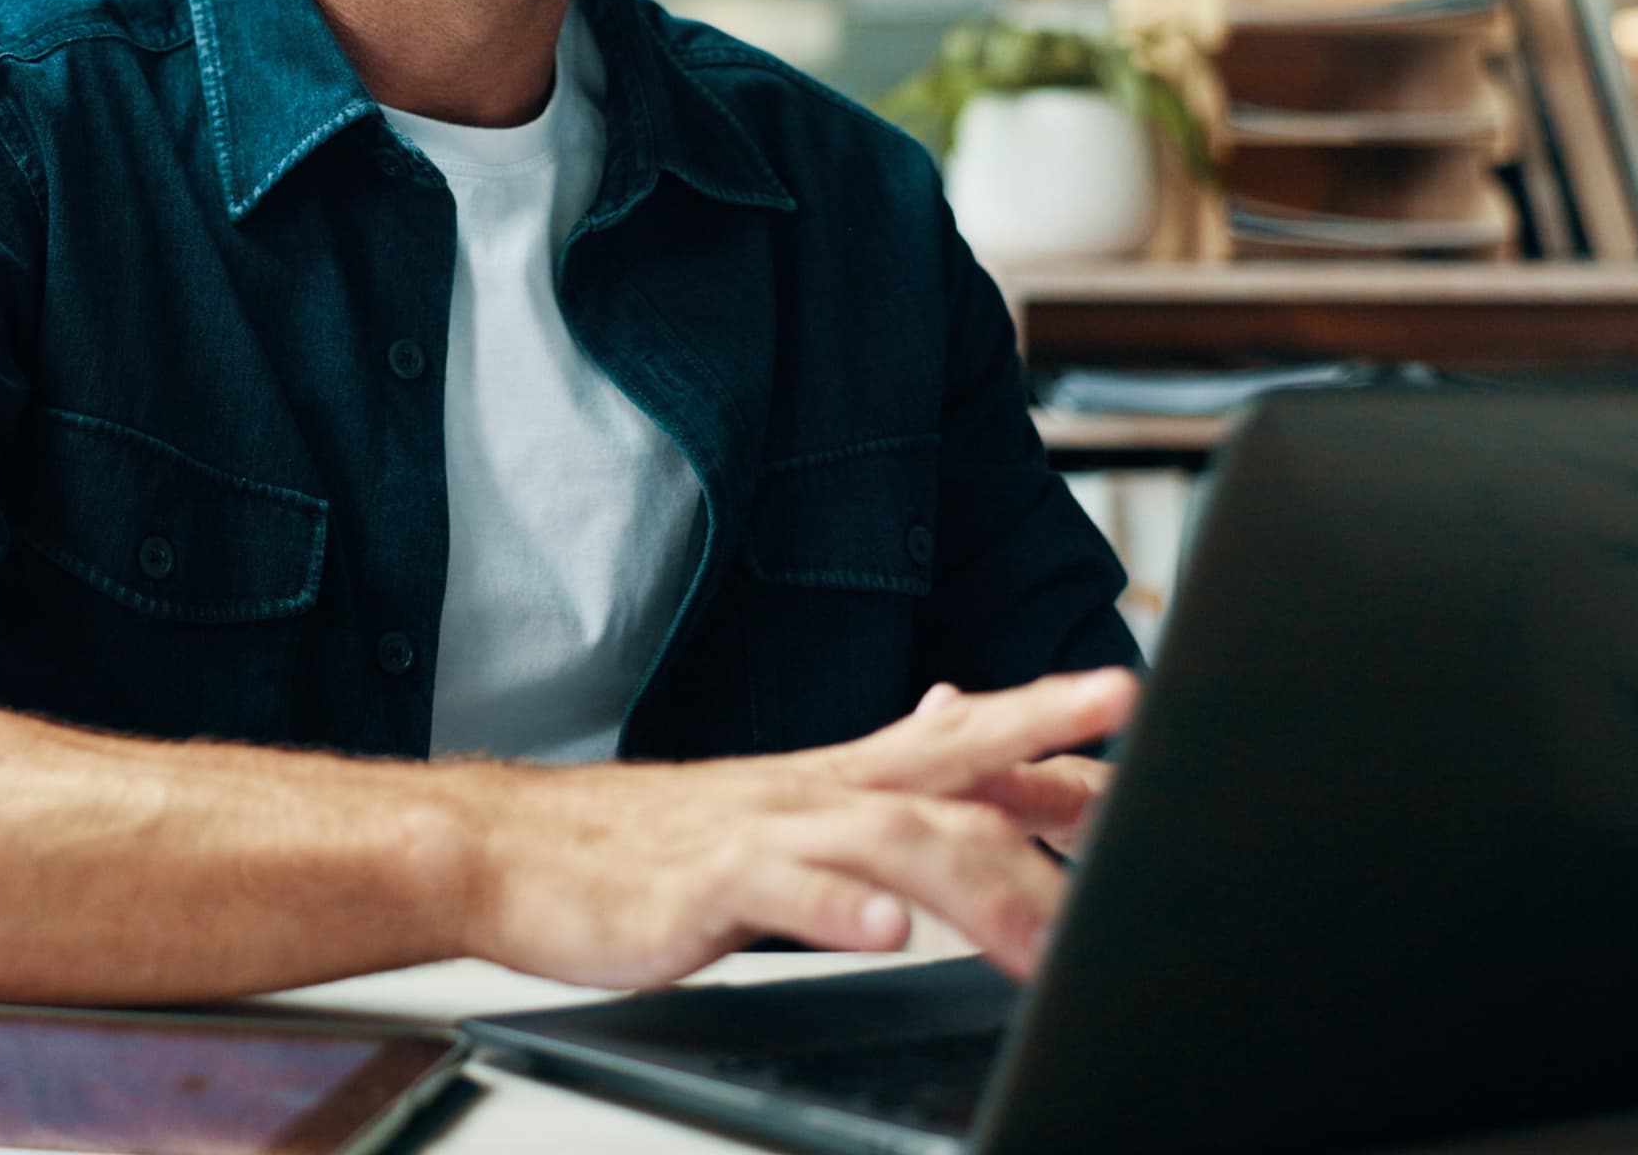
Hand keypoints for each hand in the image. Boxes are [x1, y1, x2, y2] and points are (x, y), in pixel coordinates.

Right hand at [450, 667, 1135, 990]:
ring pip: (887, 836)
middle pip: (948, 772)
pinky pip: (779, 891)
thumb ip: (868, 774)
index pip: (957, 734)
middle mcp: (808, 791)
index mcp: (829, 777)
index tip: (1123, 700)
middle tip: (1130, 808)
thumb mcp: (774, 805)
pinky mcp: (702, 885)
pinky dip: (838, 907)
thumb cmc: (640, 842)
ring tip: (1042, 937)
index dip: (1044, 718)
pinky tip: (887, 930)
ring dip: (974, 884)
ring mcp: (758, 832)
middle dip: (1043, 782)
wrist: (507, 848)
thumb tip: (952, 718)